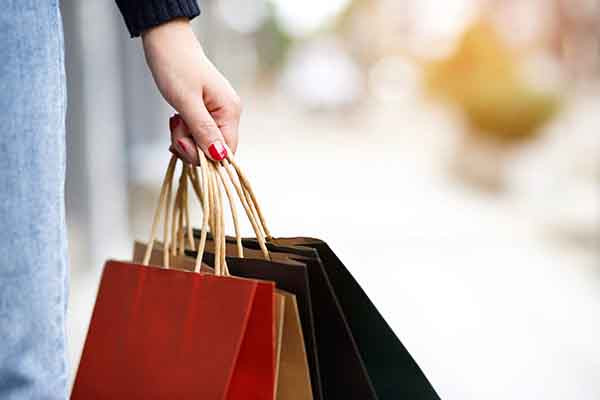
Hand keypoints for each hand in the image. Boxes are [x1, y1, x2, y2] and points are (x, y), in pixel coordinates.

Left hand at [142, 18, 240, 161]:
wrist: (167, 41)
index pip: (225, 152)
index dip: (203, 156)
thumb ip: (203, 131)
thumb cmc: (176, 66)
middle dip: (191, 146)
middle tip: (175, 128)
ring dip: (186, 138)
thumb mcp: (187, 102)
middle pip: (215, 149)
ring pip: (205, 142)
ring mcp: (220, 112)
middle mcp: (230, 114)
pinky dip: (186, 132)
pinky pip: (200, 133)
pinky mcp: (209, 111)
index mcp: (230, 111)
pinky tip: (177, 120)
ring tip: (175, 120)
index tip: (179, 143)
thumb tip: (219, 157)